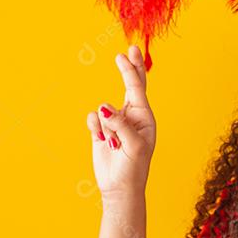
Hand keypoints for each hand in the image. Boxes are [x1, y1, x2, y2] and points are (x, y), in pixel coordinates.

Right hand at [86, 45, 156, 196]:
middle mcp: (131, 117)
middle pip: (129, 86)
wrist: (119, 187)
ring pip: (103, 109)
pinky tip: (102, 140)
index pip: (138, 88)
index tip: (128, 53)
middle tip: (129, 50)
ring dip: (106, 126)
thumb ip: (121, 125)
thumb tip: (105, 108)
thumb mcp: (134, 146)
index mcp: (144, 117)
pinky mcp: (101, 131)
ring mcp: (115, 123)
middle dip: (128, 69)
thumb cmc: (133, 168)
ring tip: (114, 144)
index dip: (132, 70)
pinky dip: (95, 128)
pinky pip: (93, 119)